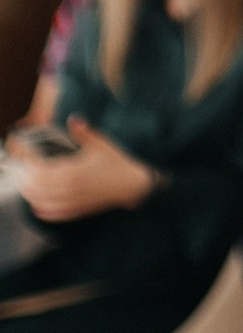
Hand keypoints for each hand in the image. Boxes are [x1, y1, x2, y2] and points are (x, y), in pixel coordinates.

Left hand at [10, 119, 156, 224]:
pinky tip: (36, 204)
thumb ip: (84, 132)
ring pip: (40, 201)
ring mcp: (71, 201)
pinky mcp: (76, 210)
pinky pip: (52, 213)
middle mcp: (68, 189)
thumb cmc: (116, 163)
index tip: (22, 151)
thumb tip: (73, 119)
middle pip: (34, 186)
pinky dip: (40, 209)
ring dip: (29, 192)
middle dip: (23, 176)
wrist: (132, 185)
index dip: (26, 160)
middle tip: (20, 166)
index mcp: (72, 171)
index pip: (38, 168)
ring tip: (24, 182)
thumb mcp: (101, 144)